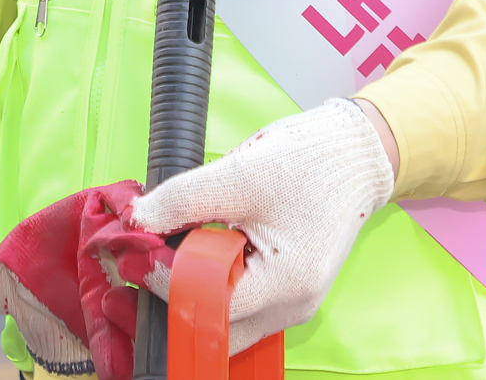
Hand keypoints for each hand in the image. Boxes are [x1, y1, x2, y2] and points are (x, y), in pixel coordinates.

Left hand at [129, 98, 395, 349]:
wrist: (353, 156)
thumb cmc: (306, 163)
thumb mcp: (237, 175)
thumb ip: (182, 201)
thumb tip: (135, 222)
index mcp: (286, 285)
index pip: (208, 306)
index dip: (163, 281)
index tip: (132, 250)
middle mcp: (293, 308)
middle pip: (217, 328)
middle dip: (172, 301)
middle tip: (139, 262)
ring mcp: (293, 304)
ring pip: (227, 323)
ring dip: (191, 296)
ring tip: (162, 255)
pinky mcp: (287, 291)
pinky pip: (241, 307)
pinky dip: (212, 288)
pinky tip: (193, 256)